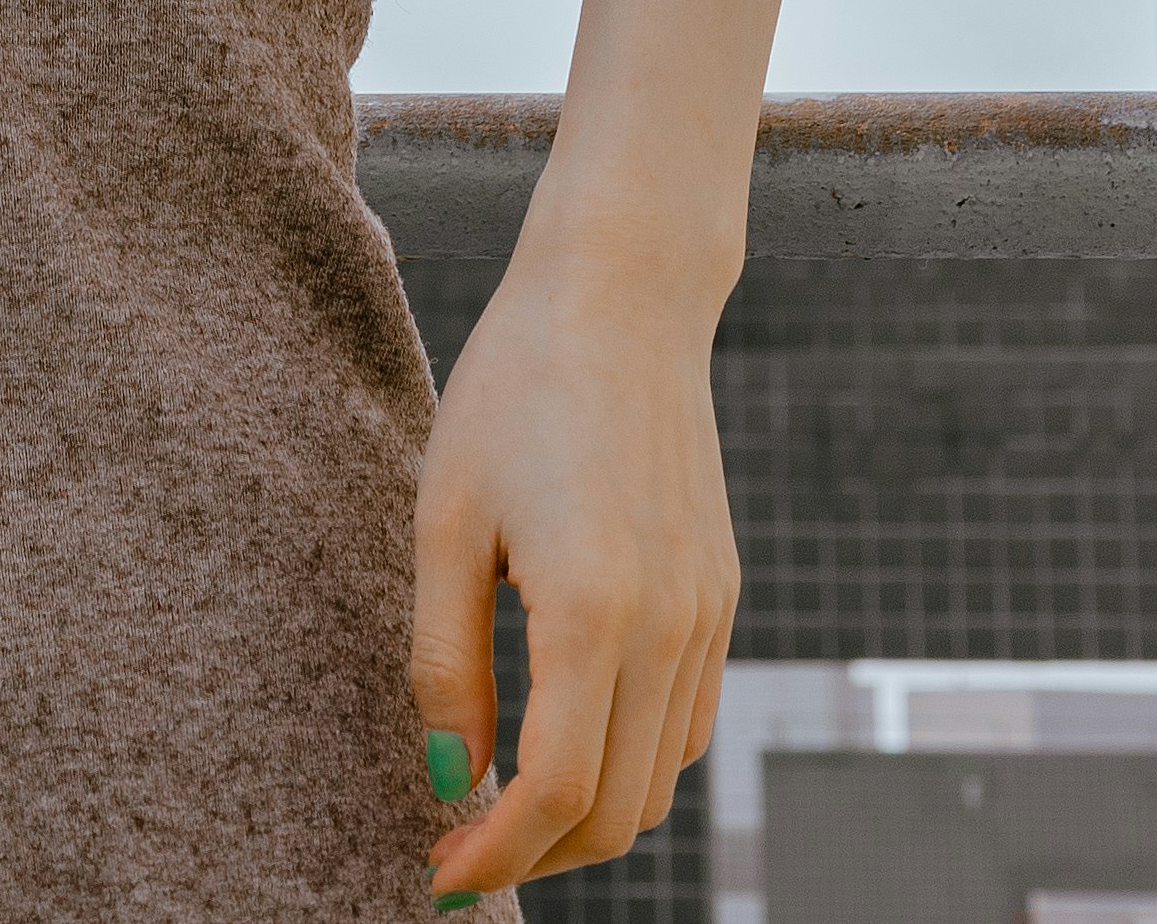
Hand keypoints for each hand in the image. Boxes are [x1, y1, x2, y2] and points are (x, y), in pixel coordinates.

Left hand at [406, 243, 737, 893]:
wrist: (621, 292)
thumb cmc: (516, 389)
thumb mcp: (447, 518)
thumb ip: (445, 660)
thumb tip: (447, 780)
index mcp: (593, 610)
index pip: (554, 792)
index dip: (493, 852)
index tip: (436, 876)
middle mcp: (668, 627)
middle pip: (617, 810)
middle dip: (537, 852)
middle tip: (460, 846)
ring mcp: (706, 613)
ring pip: (660, 779)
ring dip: (587, 815)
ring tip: (505, 800)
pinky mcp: (720, 593)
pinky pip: (686, 720)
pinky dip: (631, 758)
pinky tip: (569, 732)